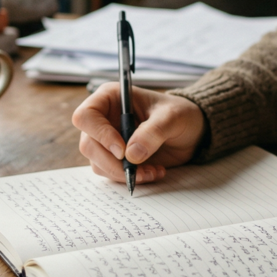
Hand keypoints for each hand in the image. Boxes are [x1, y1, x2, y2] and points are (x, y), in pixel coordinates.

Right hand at [72, 82, 205, 183]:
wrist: (190, 131)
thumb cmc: (180, 114)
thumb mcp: (173, 118)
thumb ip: (153, 132)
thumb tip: (132, 154)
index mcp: (111, 98)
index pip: (86, 116)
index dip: (100, 134)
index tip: (122, 150)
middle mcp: (104, 118)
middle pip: (88, 144)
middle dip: (112, 163)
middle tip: (137, 169)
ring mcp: (107, 140)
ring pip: (97, 163)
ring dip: (123, 173)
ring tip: (152, 171)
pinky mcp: (115, 158)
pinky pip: (111, 173)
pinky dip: (130, 178)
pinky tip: (152, 172)